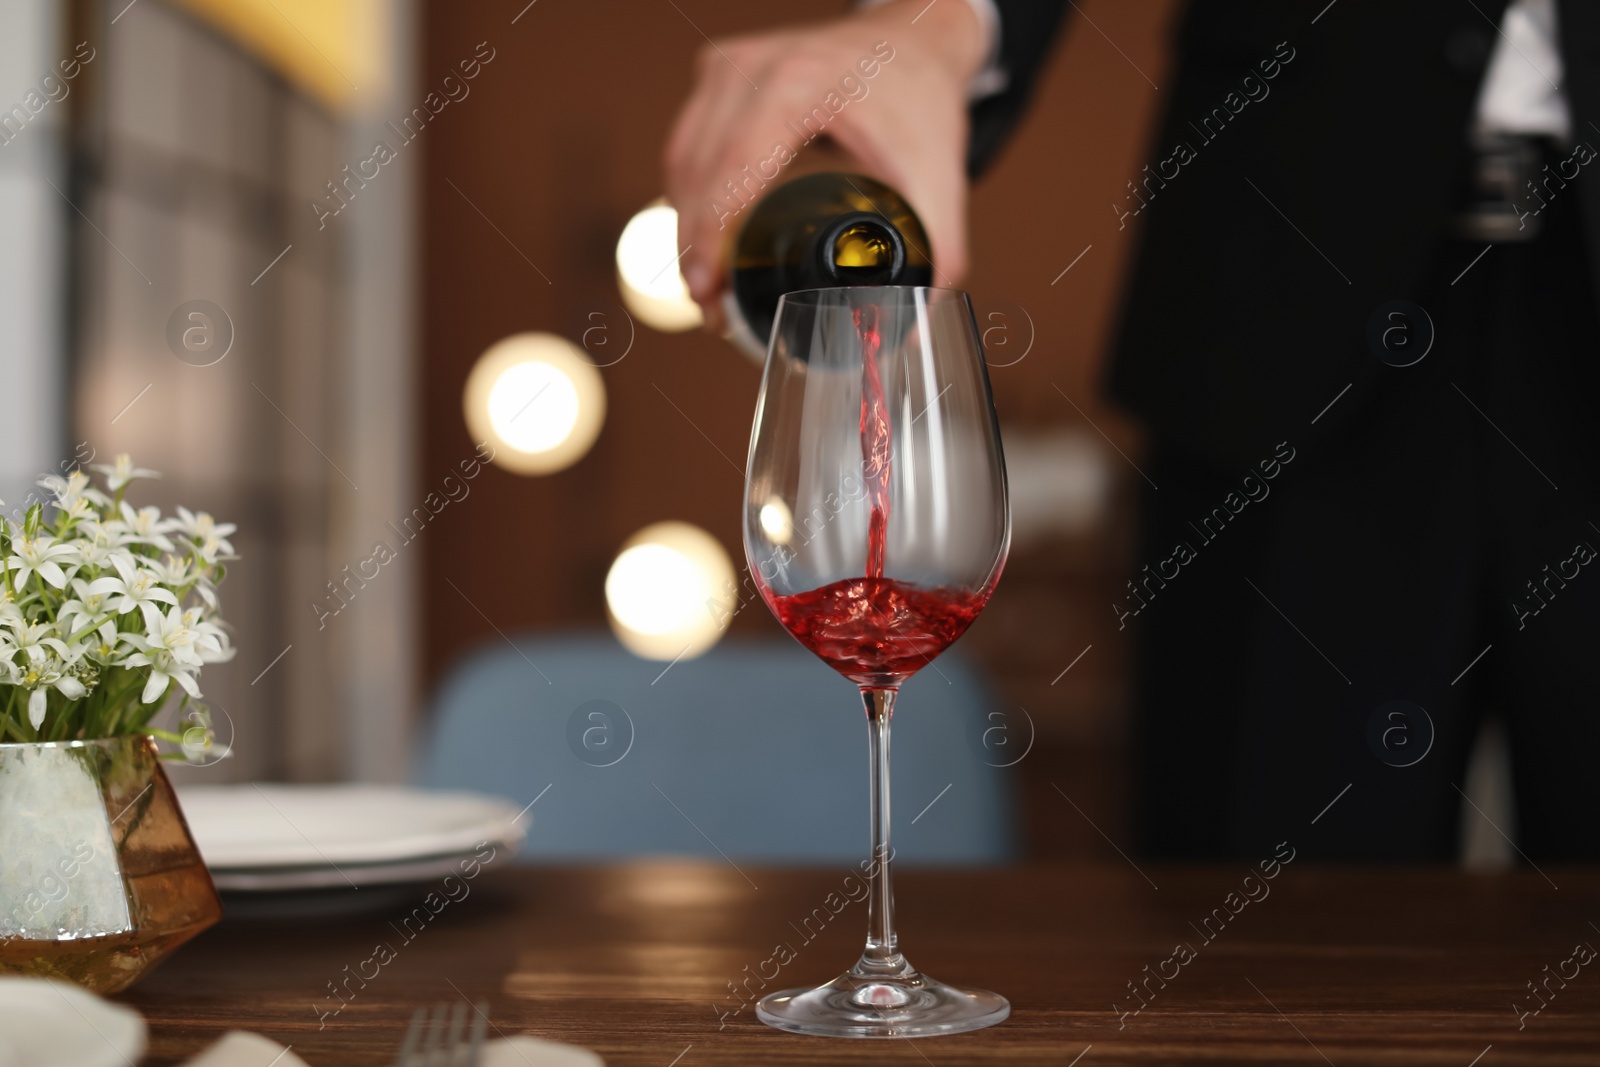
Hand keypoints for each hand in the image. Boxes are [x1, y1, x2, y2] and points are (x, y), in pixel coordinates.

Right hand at [664, 0, 986, 332]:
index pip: (732, 168)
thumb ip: (938, 246)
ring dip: (686, 225)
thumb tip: (918, 313)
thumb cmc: (919, 93)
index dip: (712, 237)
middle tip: (711, 307)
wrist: (913, 40)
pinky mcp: (719, 73)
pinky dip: (690, 193)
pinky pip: (686, 142)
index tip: (710, 291)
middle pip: (696, 170)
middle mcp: (753, 68)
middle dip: (694, 248)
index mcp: (799, 85)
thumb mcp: (937, 169)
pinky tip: (705, 234)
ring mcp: (728, 66)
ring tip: (707, 283)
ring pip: (681, 159)